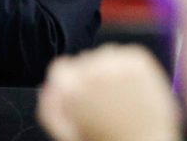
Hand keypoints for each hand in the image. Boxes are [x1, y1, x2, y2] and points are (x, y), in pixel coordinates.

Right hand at [38, 45, 180, 140]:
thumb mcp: (68, 134)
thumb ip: (50, 110)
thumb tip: (49, 86)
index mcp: (69, 86)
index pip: (60, 69)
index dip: (70, 85)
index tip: (82, 97)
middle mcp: (91, 69)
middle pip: (84, 59)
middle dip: (90, 76)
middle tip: (103, 102)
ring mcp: (117, 62)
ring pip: (106, 54)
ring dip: (109, 69)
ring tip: (119, 97)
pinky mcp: (138, 60)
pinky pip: (128, 54)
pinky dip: (129, 67)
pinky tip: (132, 89)